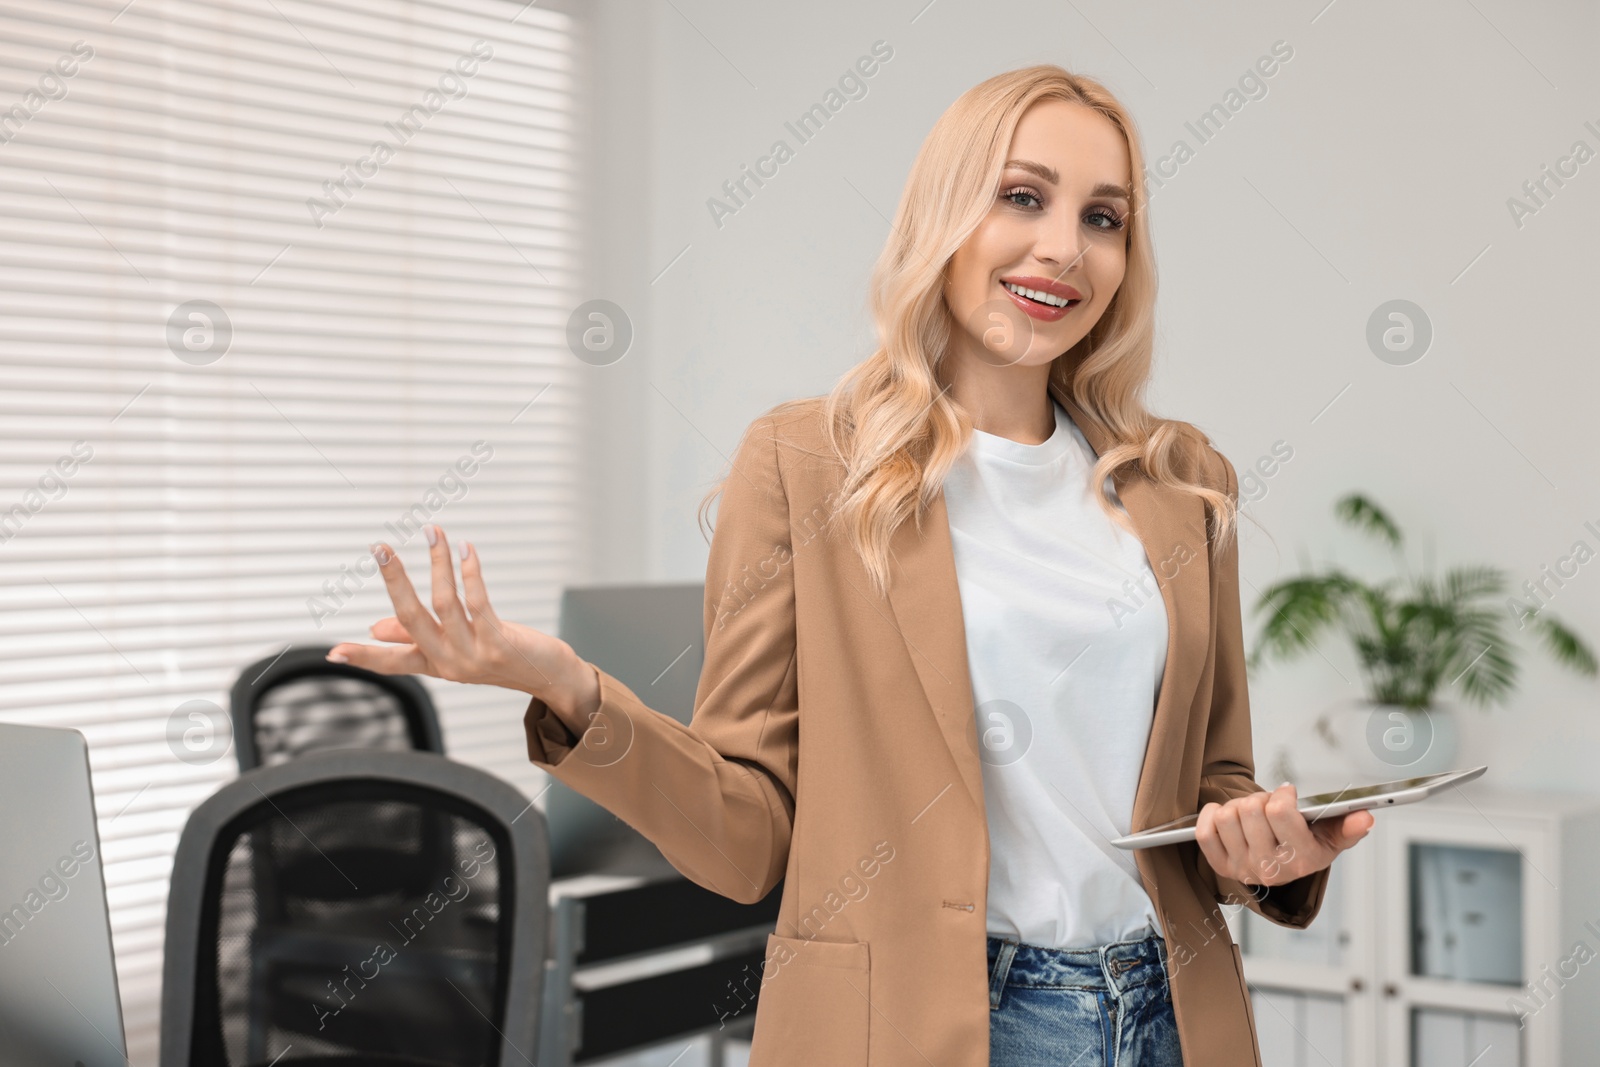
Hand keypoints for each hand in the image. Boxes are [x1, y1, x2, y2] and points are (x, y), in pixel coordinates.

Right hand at [326, 524, 597, 729]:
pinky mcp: (498, 643)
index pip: (390, 663)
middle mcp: (449, 663)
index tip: (331, 653)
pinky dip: (469, 571)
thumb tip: (376, 626)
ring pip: (444, 603)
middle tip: (379, 547)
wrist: (549, 677)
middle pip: (411, 619)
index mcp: (435, 664)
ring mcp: (474, 655)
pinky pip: (477, 602)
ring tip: (432, 532)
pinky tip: (465, 548)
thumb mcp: (457, 648)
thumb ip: (417, 638)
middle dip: (394, 580)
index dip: (362, 657)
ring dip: (437, 563)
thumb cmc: (502, 657)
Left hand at [1195, 782, 1373, 886]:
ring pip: (1226, 815)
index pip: (1279, 811)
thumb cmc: (1305, 845)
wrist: (1280, 866)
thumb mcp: (1330, 837)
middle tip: (1268, 805)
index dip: (1281, 794)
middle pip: (1250, 809)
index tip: (1287, 793)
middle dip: (1260, 798)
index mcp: (1301, 860)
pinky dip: (1211, 815)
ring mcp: (1242, 869)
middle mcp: (1270, 868)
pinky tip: (1227, 816)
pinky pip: (1205, 830)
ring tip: (1251, 814)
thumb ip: (1349, 827)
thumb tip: (1366, 817)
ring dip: (1237, 806)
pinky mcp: (1220, 865)